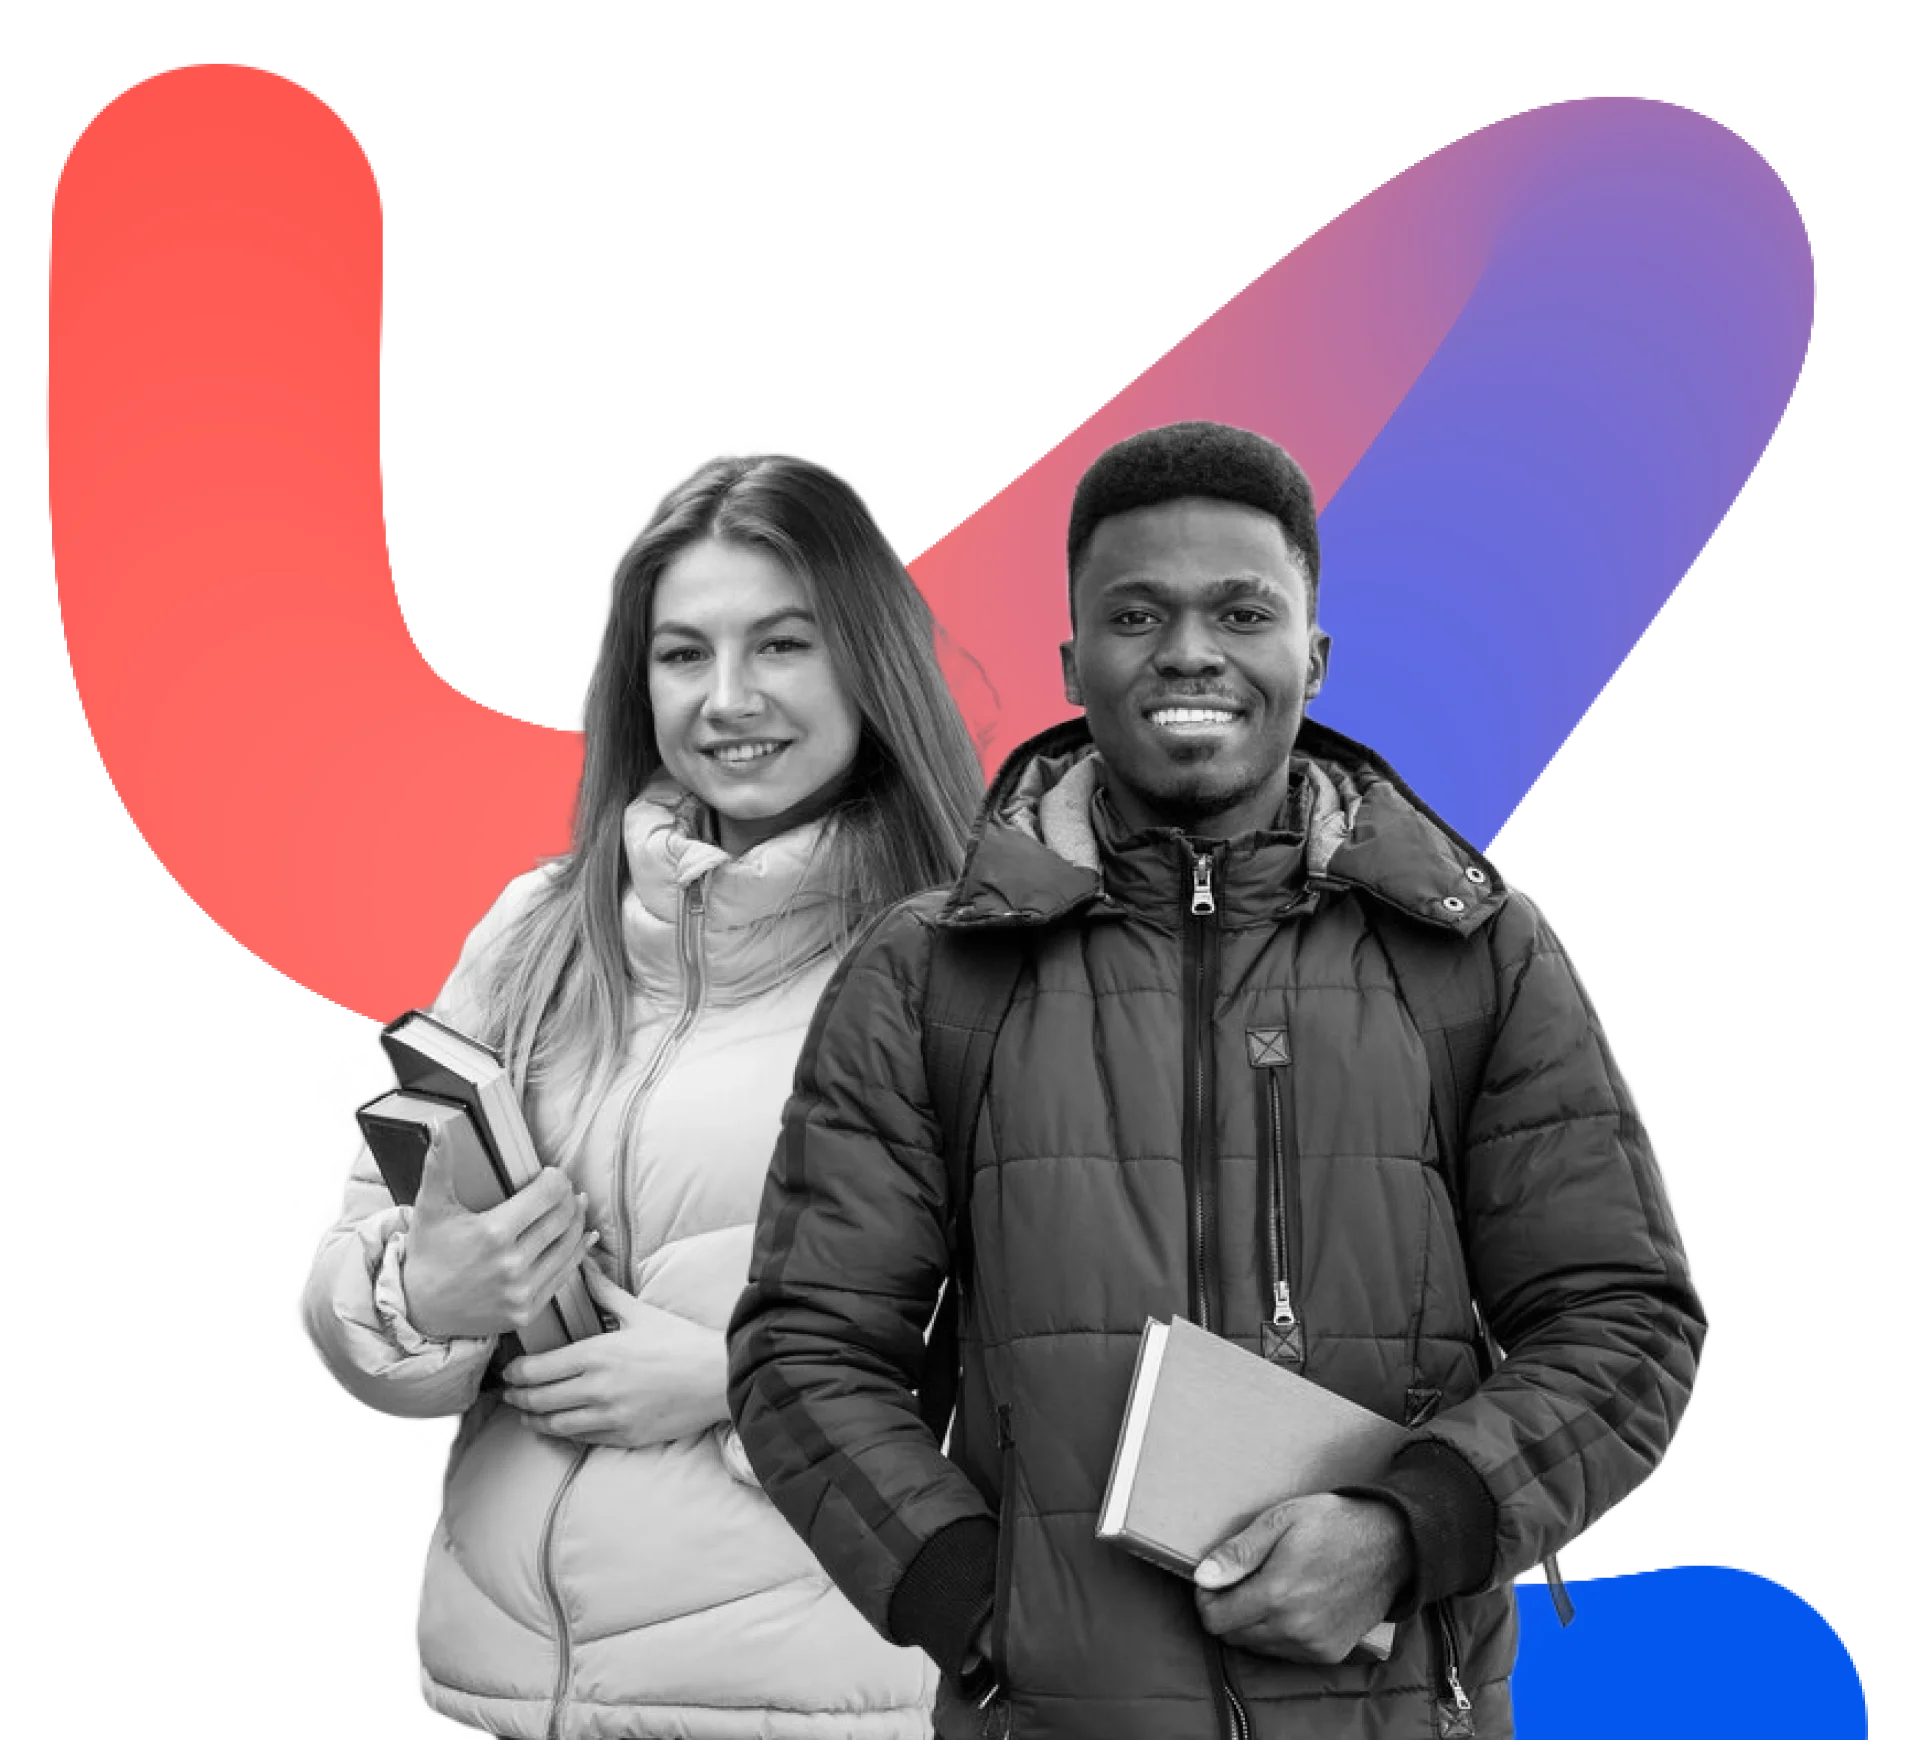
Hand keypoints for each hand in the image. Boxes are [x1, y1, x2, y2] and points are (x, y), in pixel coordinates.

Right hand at [399, 1133, 593, 1341]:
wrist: (419, 1310)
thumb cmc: (428, 1254)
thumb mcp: (431, 1207)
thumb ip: (438, 1164)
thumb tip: (437, 1126)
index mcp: (493, 1233)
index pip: (548, 1194)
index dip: (555, 1179)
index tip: (551, 1174)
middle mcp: (512, 1264)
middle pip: (563, 1217)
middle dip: (568, 1197)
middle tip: (564, 1189)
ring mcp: (522, 1290)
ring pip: (570, 1245)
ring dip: (578, 1221)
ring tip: (576, 1206)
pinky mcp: (528, 1310)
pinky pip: (565, 1275)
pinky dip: (578, 1252)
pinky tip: (584, 1237)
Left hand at [501, 1263, 729, 1450]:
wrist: (717, 1377)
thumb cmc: (680, 1341)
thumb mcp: (639, 1312)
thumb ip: (604, 1292)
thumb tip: (583, 1263)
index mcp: (597, 1354)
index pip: (539, 1369)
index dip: (516, 1374)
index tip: (508, 1372)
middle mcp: (597, 1388)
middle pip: (540, 1399)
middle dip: (518, 1398)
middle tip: (508, 1395)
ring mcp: (610, 1416)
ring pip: (556, 1424)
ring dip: (534, 1420)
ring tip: (526, 1415)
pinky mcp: (624, 1436)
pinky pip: (582, 1439)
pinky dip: (564, 1434)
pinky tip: (559, 1427)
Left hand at [1192, 1495, 1412, 1663]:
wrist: (1391, 1546)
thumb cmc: (1332, 1524)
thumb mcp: (1280, 1520)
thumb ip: (1239, 1553)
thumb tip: (1202, 1577)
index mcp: (1277, 1594)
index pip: (1215, 1620)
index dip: (1206, 1599)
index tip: (1214, 1580)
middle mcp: (1294, 1628)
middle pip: (1233, 1636)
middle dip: (1226, 1610)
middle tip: (1240, 1580)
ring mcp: (1313, 1645)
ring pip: (1257, 1647)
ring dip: (1250, 1623)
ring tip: (1267, 1588)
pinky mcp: (1329, 1653)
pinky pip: (1284, 1653)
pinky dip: (1276, 1634)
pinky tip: (1289, 1605)